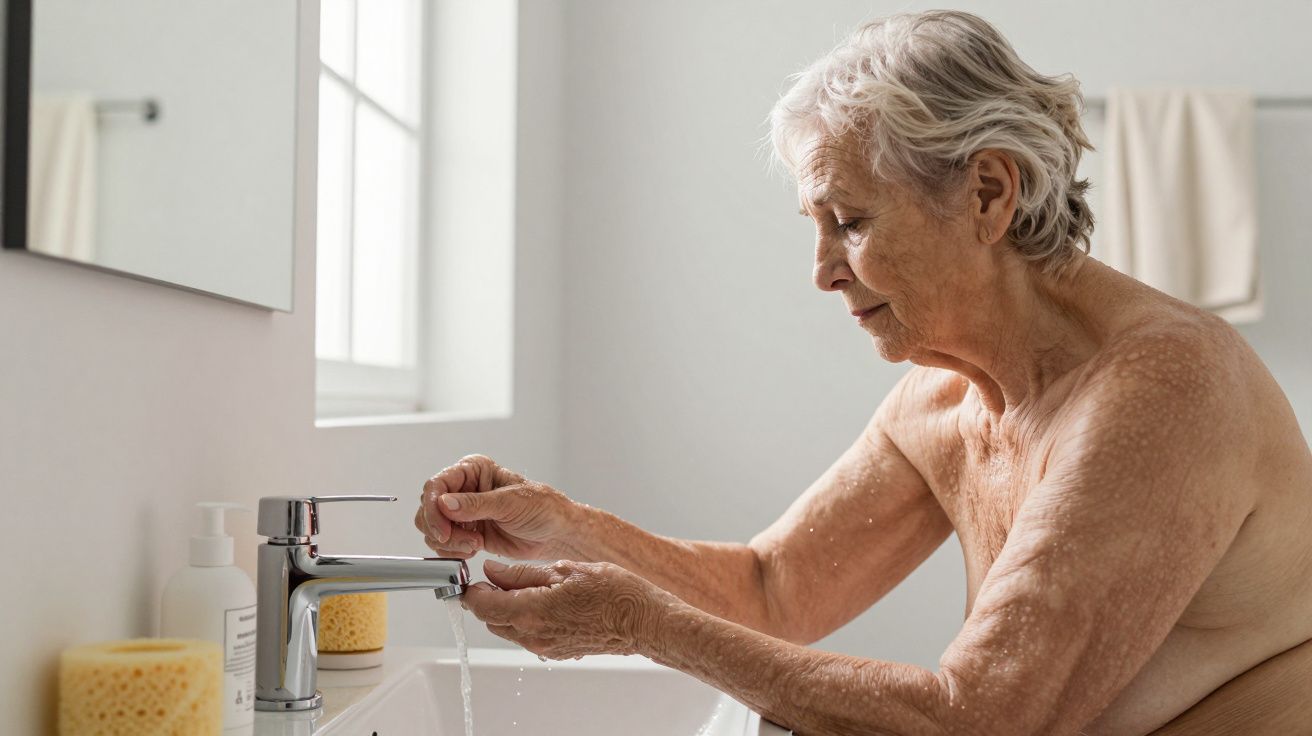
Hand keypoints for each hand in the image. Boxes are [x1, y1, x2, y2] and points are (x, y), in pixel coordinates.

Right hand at [414, 454, 581, 559]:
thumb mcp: (510, 503)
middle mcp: (464, 489)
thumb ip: (475, 504)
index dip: (433, 508)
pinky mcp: (467, 533)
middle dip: (440, 529)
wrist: (557, 533)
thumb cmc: (543, 508)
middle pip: (428, 508)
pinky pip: (444, 544)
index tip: (442, 530)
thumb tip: (444, 503)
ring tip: (474, 544)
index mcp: (473, 470)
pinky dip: (452, 551)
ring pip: (433, 528)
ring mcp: (463, 513)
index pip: (437, 485)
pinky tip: (473, 550)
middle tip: (463, 541)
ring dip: (449, 542)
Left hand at [461, 559, 667, 659]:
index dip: (470, 590)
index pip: (482, 605)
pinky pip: (528, 636)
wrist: (643, 621)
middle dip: (485, 599)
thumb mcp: (565, 570)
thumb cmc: (614, 593)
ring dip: (505, 610)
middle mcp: (534, 636)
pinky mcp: (557, 651)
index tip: (471, 577)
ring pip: (508, 629)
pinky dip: (523, 619)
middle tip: (493, 577)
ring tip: (520, 585)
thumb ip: (523, 573)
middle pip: (491, 620)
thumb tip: (494, 572)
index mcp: (532, 612)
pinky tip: (541, 600)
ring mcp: (546, 647)